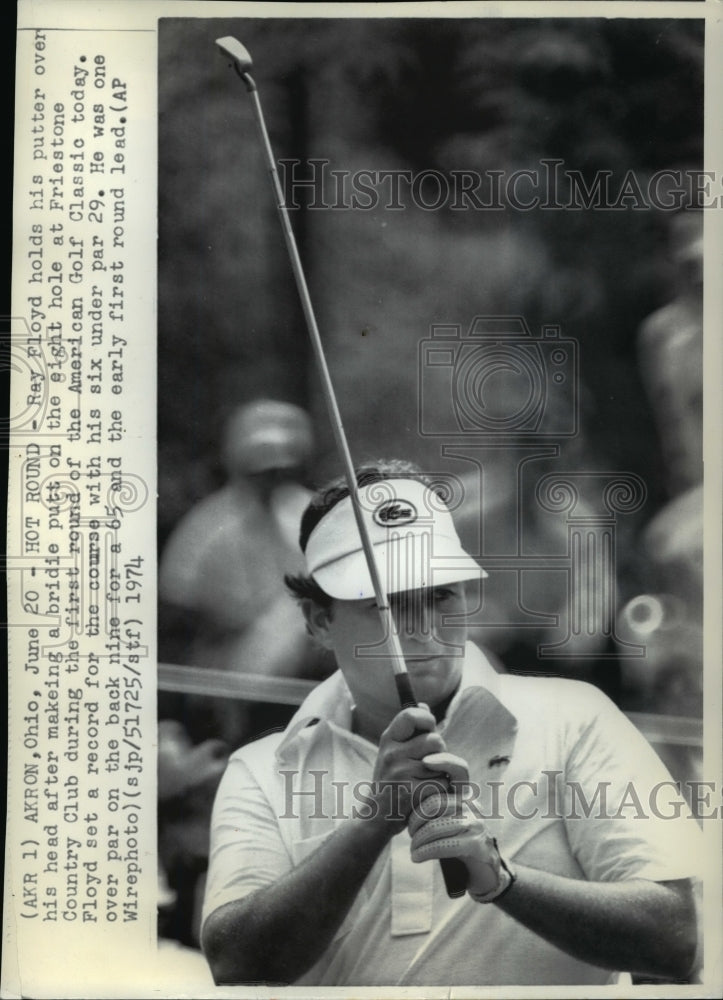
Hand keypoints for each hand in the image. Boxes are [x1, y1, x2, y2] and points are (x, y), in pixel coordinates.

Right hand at [371, 705, 463, 829]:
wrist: (375, 817)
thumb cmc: (390, 781)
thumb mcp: (392, 751)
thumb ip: (409, 731)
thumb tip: (424, 706)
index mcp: (388, 739)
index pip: (411, 715)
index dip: (427, 719)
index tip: (429, 728)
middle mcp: (392, 753)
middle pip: (436, 740)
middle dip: (439, 752)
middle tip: (427, 764)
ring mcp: (401, 773)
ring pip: (442, 763)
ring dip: (440, 773)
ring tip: (424, 781)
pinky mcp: (411, 793)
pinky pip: (442, 783)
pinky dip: (440, 791)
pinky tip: (425, 795)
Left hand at [408, 792, 515, 902]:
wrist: (489, 872)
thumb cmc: (464, 847)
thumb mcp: (451, 825)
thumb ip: (437, 816)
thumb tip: (406, 812)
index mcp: (464, 800)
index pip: (434, 796)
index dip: (417, 810)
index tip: (409, 825)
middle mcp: (471, 808)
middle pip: (433, 806)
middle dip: (415, 823)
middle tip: (411, 838)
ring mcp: (475, 825)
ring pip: (435, 827)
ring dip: (418, 840)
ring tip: (413, 851)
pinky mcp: (476, 844)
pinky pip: (444, 846)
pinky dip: (426, 852)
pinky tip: (418, 857)